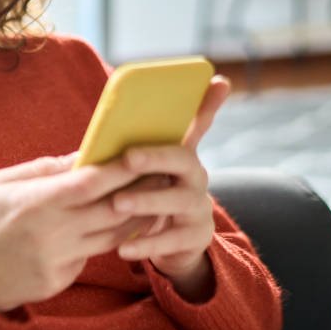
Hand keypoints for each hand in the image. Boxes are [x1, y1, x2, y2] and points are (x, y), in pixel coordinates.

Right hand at [0, 153, 157, 311]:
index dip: (119, 168)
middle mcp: (51, 233)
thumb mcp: (0, 183)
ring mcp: (58, 260)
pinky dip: (106, 240)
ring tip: (154, 199)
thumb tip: (80, 156)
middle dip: (140, 190)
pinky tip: (119, 227)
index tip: (141, 153)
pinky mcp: (60, 280)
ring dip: (136, 218)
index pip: (90, 183)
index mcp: (34, 203)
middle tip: (162, 173)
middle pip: (111, 210)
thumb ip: (42, 170)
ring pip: (112, 237)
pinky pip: (91, 256)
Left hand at [110, 76, 230, 299]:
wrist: (171, 244)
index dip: (209, 104)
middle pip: (184, 159)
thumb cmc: (150, 195)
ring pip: (177, 201)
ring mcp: (199, 207)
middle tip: (128, 157)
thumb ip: (133, 145)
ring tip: (117, 203)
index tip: (218, 80)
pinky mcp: (195, 237)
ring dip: (146, 200)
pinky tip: (123, 248)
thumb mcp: (144, 170)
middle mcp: (196, 177)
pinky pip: (171, 240)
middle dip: (156, 156)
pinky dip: (145, 243)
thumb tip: (112, 120)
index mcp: (182, 155)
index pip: (198, 123)